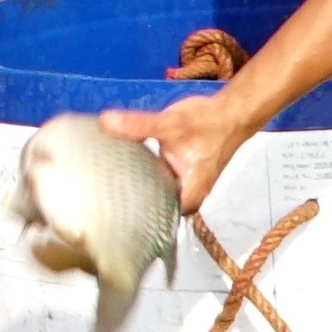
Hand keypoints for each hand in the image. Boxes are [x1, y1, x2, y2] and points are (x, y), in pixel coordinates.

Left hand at [99, 95, 242, 217]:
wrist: (232, 112)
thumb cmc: (208, 122)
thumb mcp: (170, 123)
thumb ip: (138, 125)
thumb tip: (105, 122)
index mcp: (190, 196)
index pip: (156, 219)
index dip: (131, 217)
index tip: (105, 212)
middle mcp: (190, 197)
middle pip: (154, 208)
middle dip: (130, 203)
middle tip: (99, 199)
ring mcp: (187, 187)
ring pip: (157, 194)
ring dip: (137, 189)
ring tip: (105, 189)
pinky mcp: (183, 175)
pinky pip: (159, 182)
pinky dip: (145, 176)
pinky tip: (123, 172)